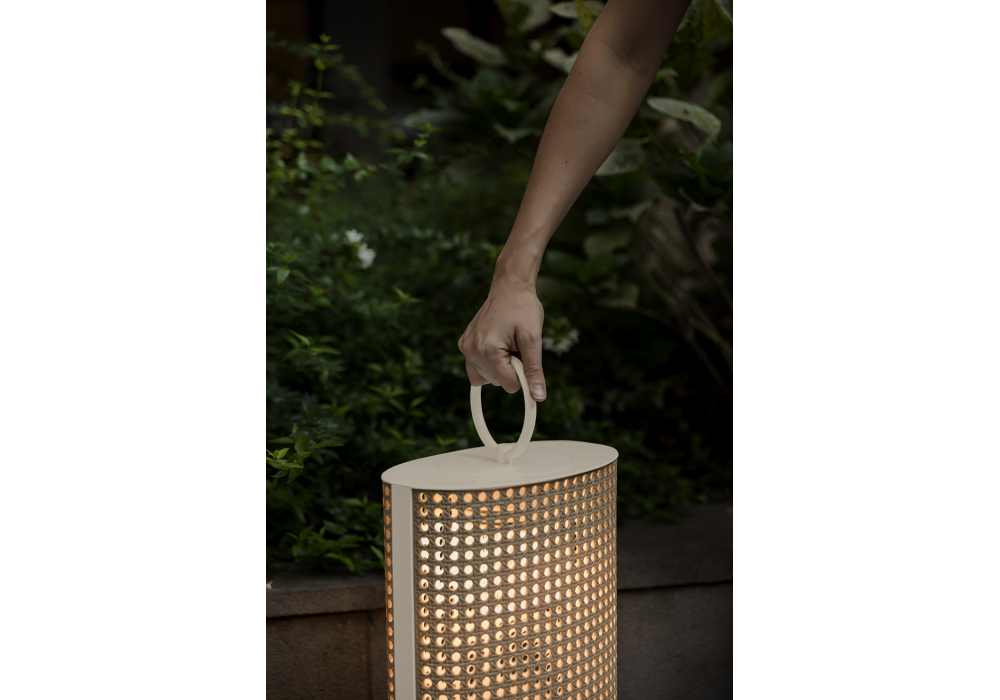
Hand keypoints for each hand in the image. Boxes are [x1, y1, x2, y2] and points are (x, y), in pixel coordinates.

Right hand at [458, 277, 546, 400]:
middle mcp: (471, 350)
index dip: (522, 372)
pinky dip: (490, 363)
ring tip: (507, 344)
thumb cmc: (523, 309)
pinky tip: (498, 347)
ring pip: (486, 379)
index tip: (524, 352)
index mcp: (487, 349)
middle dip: (511, 368)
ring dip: (500, 366)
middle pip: (497, 382)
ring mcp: (465, 347)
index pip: (508, 384)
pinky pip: (477, 369)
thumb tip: (538, 397)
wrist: (509, 287)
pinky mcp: (464, 344)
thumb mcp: (534, 339)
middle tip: (515, 344)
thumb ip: (534, 370)